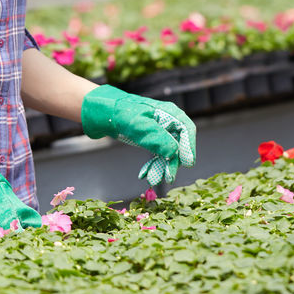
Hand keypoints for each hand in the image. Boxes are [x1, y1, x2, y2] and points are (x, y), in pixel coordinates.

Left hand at [80, 85, 196, 184]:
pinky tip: (145, 174)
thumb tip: (174, 153)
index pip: (187, 130)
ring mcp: (160, 131)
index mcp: (169, 113)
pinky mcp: (152, 139)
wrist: (103, 114)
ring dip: (162, 166)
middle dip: (173, 162)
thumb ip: (157, 138)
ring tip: (153, 179)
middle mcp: (168, 121)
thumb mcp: (139, 126)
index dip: (189, 147)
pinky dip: (153, 164)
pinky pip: (158, 154)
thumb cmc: (121, 114)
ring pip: (168, 152)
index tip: (188, 164)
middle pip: (178, 144)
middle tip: (169, 178)